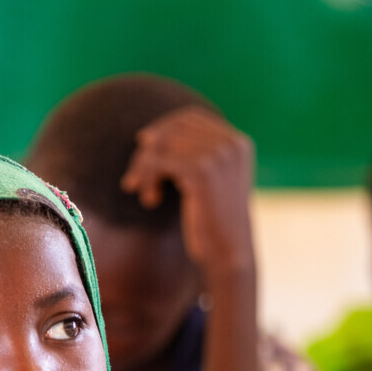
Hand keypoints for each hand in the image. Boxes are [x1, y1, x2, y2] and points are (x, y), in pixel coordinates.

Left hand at [120, 106, 255, 275]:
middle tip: (133, 178)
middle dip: (148, 151)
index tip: (144, 144)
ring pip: (163, 145)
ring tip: (141, 192)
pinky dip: (147, 179)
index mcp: (238, 142)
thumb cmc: (212, 221)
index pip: (191, 118)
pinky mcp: (202, 170)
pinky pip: (159, 162)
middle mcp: (232, 143)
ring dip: (144, 169)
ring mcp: (219, 155)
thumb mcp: (207, 181)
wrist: (227, 253)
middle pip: (174, 129)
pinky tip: (150, 200)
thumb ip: (190, 155)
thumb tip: (145, 136)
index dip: (163, 127)